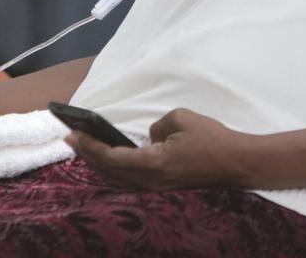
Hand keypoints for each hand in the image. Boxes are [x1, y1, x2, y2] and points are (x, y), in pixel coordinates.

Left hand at [65, 108, 251, 190]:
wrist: (236, 162)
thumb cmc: (211, 138)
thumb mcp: (180, 119)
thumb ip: (156, 127)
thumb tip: (149, 138)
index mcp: (153, 163)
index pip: (111, 157)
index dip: (89, 146)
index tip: (72, 133)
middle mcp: (151, 181)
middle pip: (109, 171)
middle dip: (87, 154)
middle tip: (69, 138)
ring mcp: (157, 187)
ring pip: (117, 178)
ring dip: (98, 163)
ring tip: (82, 148)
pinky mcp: (163, 186)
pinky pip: (129, 179)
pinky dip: (113, 169)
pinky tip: (107, 160)